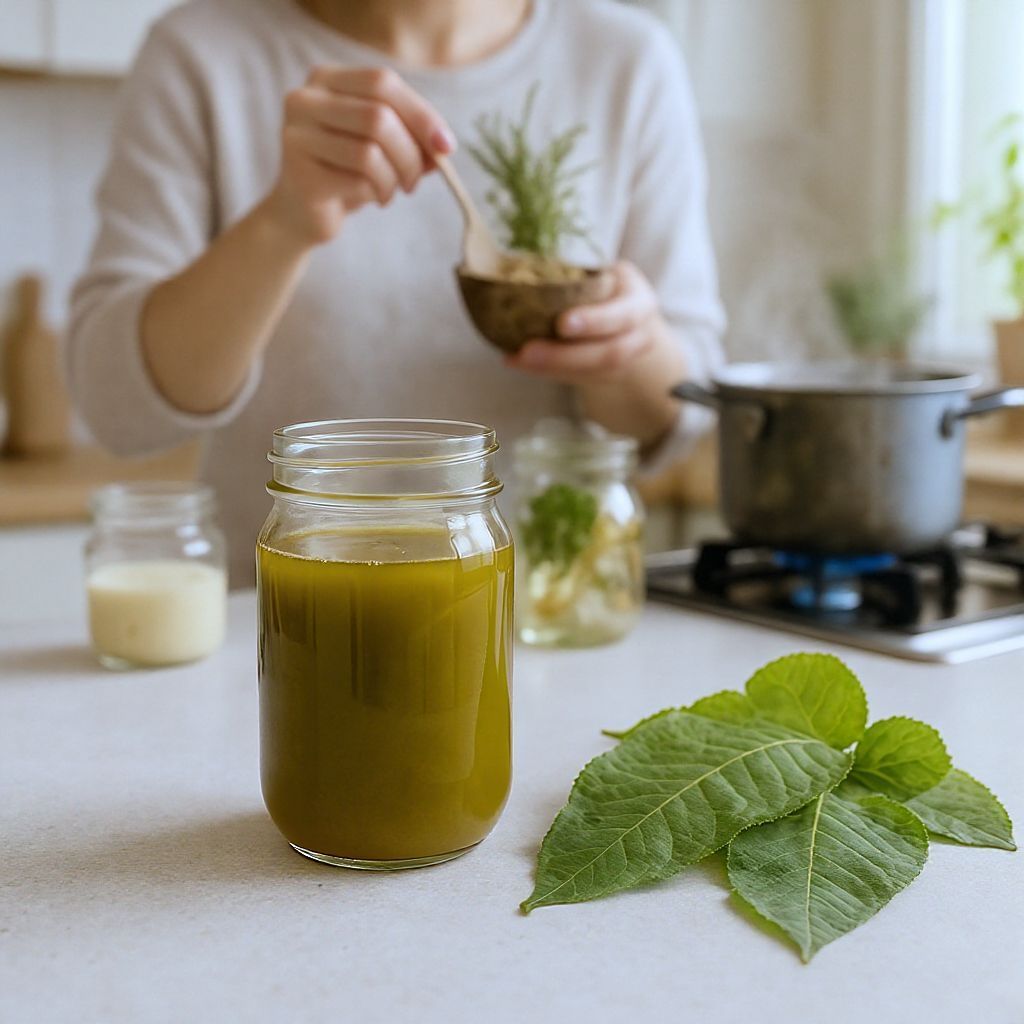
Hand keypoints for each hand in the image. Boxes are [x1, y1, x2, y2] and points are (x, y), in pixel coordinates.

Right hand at [262, 66, 454, 246]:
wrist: (303, 214)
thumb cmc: (348, 173)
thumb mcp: (385, 148)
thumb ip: (413, 138)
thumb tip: (443, 145)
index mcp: (327, 80)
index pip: (382, 82)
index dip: (421, 114)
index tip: (446, 147)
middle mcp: (305, 99)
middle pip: (378, 116)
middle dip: (410, 154)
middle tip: (414, 180)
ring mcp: (297, 134)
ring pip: (370, 150)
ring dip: (395, 178)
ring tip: (392, 191)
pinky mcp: (299, 173)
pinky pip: (357, 179)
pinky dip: (377, 192)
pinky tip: (374, 198)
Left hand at [506, 262, 665, 379]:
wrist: (621, 315)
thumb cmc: (602, 285)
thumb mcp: (597, 272)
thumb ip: (570, 277)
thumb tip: (513, 280)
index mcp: (639, 301)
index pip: (623, 316)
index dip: (594, 322)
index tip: (561, 324)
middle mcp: (640, 334)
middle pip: (611, 354)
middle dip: (565, 356)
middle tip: (526, 351)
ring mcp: (626, 362)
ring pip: (594, 374)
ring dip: (551, 368)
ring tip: (517, 359)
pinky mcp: (607, 377)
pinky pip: (577, 379)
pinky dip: (546, 371)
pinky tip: (518, 362)